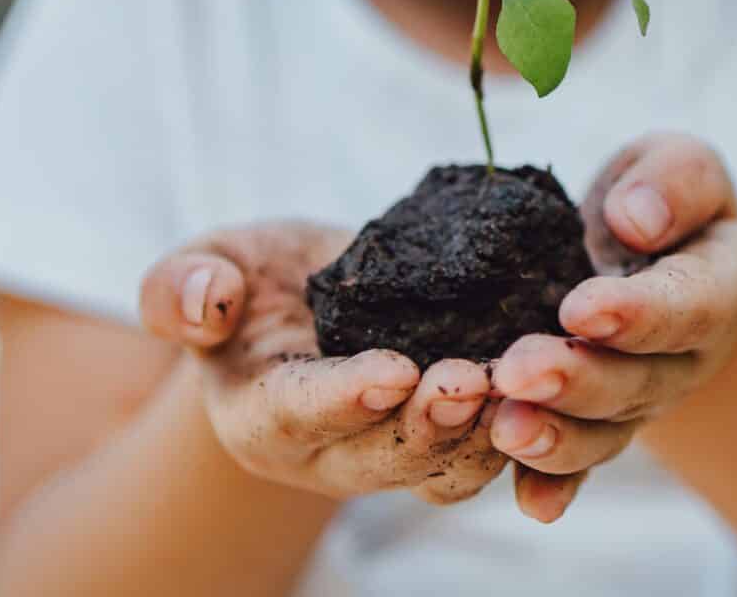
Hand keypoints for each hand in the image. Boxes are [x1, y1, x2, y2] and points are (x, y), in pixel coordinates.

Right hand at [139, 222, 506, 505]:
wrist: (302, 301)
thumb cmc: (246, 283)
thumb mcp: (201, 266)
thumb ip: (181, 286)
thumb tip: (205, 302)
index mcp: (258, 417)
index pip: (299, 414)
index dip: (345, 397)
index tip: (394, 372)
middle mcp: (325, 456)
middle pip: (379, 458)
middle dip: (427, 425)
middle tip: (473, 380)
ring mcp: (387, 458)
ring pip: (441, 470)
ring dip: (485, 436)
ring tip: (524, 387)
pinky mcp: (441, 445)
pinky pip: (484, 456)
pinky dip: (521, 431)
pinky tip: (554, 386)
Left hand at [490, 133, 736, 521]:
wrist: (654, 256)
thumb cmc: (661, 202)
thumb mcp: (683, 167)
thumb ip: (673, 182)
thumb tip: (635, 220)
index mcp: (710, 288)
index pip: (682, 306)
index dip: (635, 313)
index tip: (580, 308)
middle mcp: (679, 360)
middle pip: (634, 381)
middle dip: (576, 380)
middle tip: (518, 371)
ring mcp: (637, 401)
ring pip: (602, 430)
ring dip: (554, 437)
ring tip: (506, 428)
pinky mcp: (595, 424)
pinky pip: (578, 464)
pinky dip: (553, 486)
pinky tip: (529, 504)